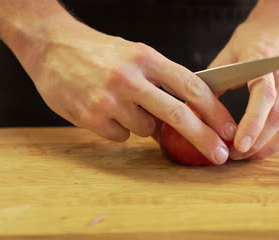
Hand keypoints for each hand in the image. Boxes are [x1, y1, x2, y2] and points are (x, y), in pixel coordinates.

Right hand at [22, 21, 235, 163]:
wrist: (50, 46)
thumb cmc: (98, 52)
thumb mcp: (134, 55)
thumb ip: (160, 81)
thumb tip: (184, 113)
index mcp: (146, 57)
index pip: (191, 86)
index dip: (215, 110)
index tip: (228, 128)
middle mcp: (130, 78)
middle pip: (177, 114)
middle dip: (204, 137)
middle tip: (220, 154)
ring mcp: (109, 99)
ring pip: (146, 130)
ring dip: (145, 126)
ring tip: (125, 106)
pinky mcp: (91, 117)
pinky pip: (121, 136)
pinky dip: (120, 129)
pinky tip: (106, 112)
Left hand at [209, 10, 278, 159]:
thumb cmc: (254, 38)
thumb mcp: (229, 53)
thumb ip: (215, 79)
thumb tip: (194, 106)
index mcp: (265, 61)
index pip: (265, 95)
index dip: (253, 122)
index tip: (239, 144)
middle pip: (278, 117)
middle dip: (256, 143)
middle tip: (233, 155)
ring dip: (267, 147)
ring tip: (244, 156)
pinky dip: (277, 143)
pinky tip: (260, 148)